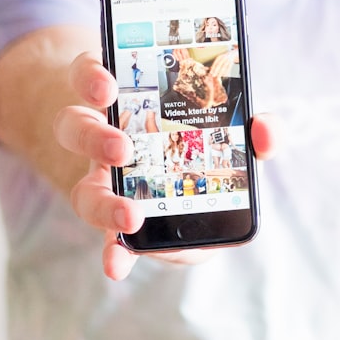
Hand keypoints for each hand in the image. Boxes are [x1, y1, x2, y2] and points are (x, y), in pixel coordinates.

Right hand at [53, 52, 280, 280]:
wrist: (195, 194)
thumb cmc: (210, 146)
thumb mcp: (236, 130)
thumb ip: (259, 128)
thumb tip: (264, 131)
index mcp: (127, 100)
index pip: (92, 75)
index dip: (91, 76)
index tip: (107, 86)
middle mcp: (105, 138)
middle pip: (76, 128)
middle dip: (95, 137)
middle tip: (123, 148)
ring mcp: (105, 185)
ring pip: (82, 188)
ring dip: (103, 202)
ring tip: (131, 215)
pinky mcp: (119, 224)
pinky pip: (106, 239)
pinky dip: (114, 252)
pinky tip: (119, 264)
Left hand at [208, 49, 236, 79]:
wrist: (232, 54)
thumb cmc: (224, 58)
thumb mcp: (220, 58)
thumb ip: (216, 63)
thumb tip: (211, 69)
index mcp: (219, 57)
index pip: (215, 63)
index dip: (213, 68)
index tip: (210, 73)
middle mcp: (224, 58)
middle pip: (219, 65)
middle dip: (216, 70)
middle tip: (213, 75)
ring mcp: (228, 60)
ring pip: (224, 67)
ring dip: (221, 72)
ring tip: (218, 77)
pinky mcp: (231, 63)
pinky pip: (229, 68)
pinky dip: (226, 72)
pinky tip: (224, 76)